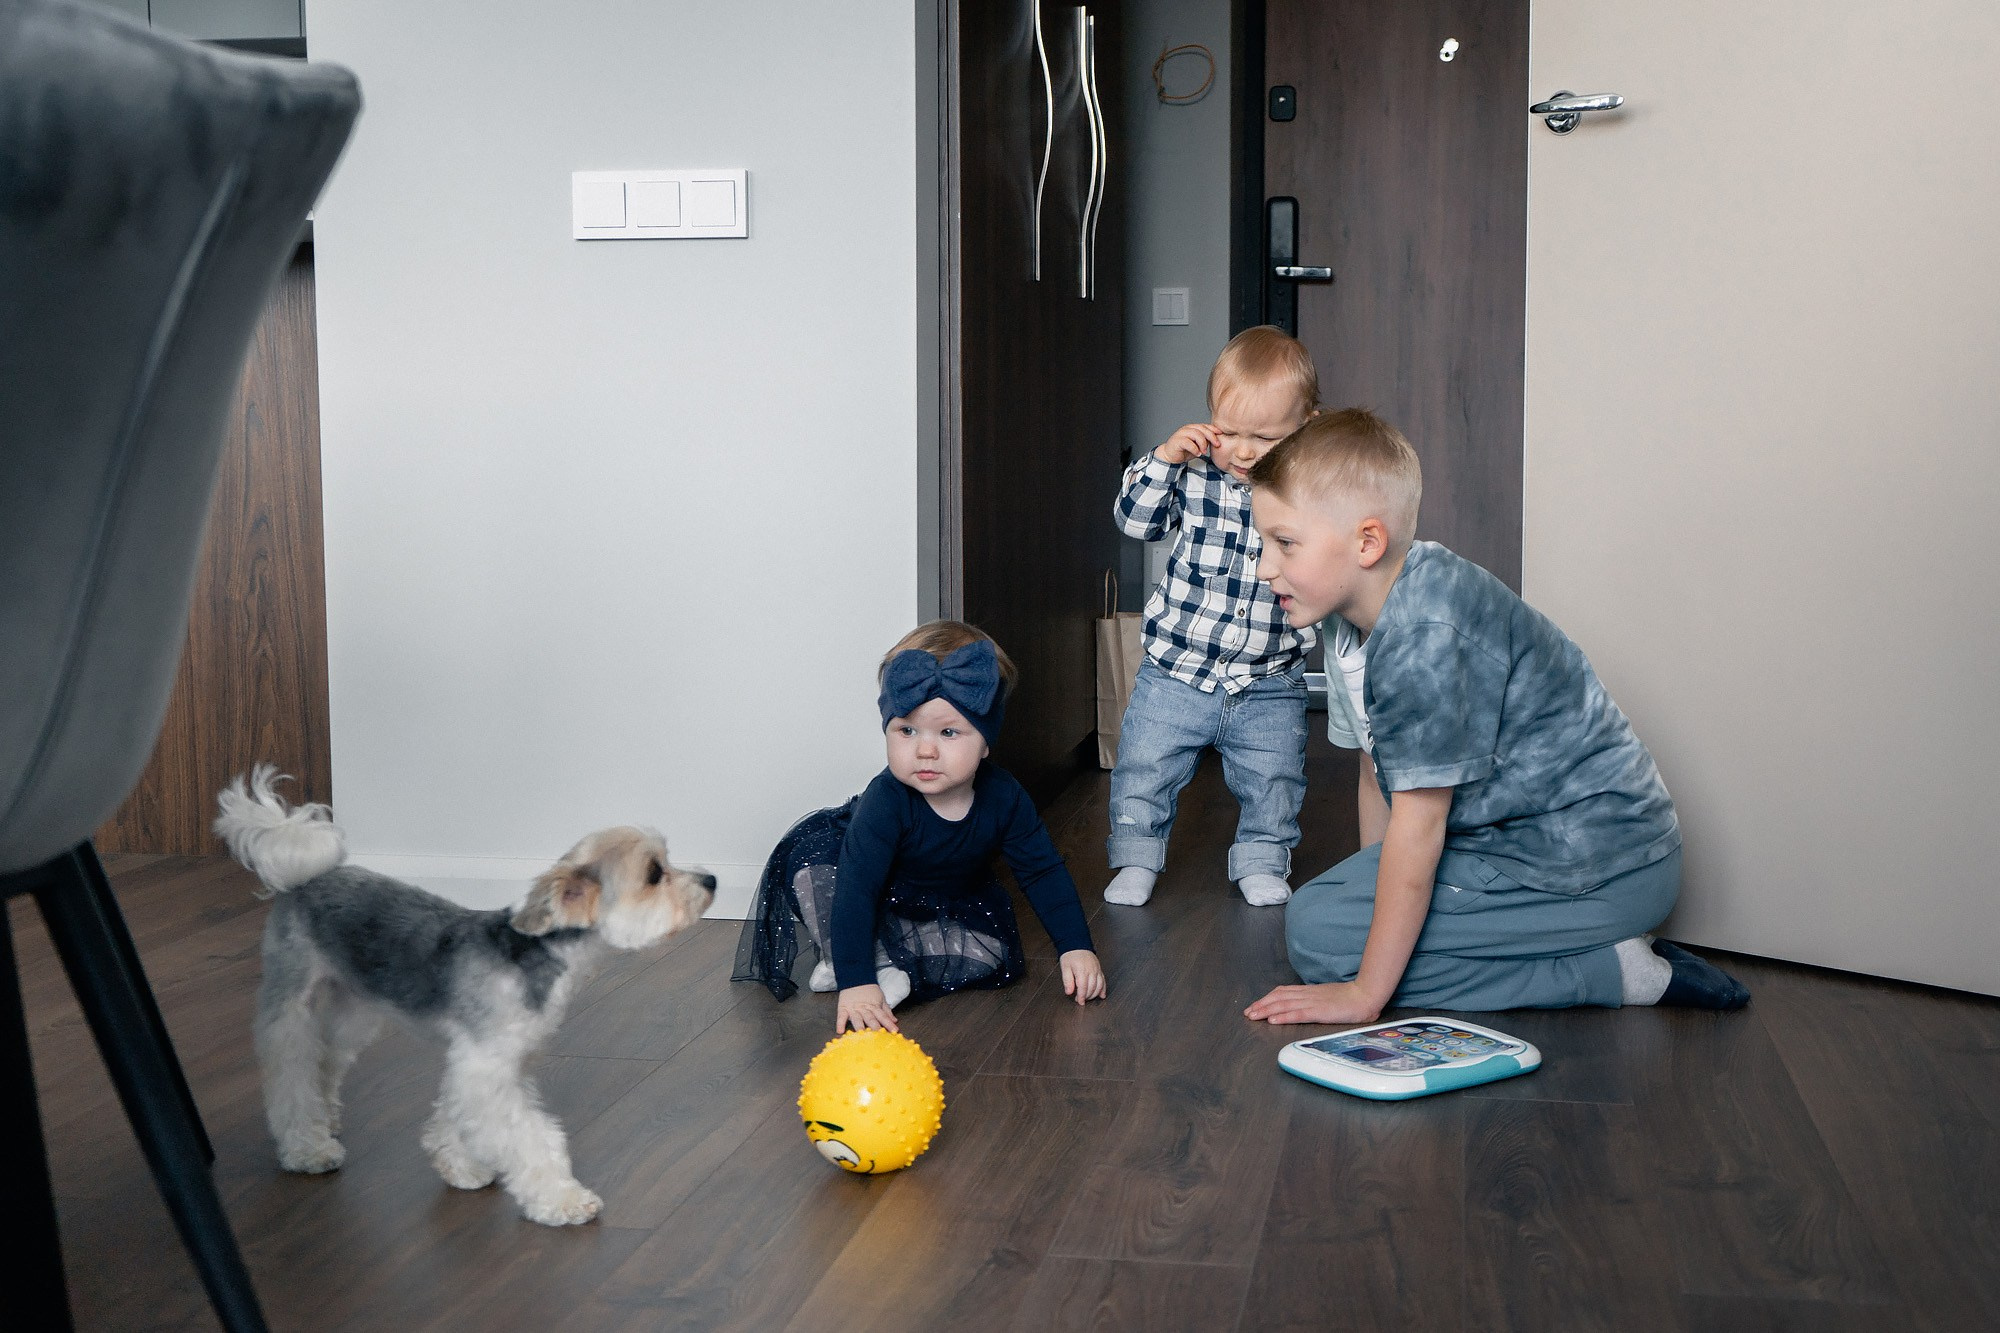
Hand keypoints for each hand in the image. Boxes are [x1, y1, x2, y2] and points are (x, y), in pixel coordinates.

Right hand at [836, 984, 898, 1033]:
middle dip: (875, 1028)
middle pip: (870, 1019)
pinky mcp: (843, 1008)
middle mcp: (864, 1009)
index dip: (889, 1023)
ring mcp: (853, 1008)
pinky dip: (840, 1023)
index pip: (883, 1016)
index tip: (894, 1031)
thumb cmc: (869, 990)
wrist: (855, 977)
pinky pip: (841, 1016)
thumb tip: (895, 1021)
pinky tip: (840, 1031)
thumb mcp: (880, 998)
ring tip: (861, 1035)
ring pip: (857, 1019)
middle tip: (878, 1037)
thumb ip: (887, 1011)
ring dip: (859, 1027)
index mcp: (874, 1006)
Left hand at [1059, 950, 1106, 1004]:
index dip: (1082, 997)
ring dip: (1094, 994)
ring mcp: (1097, 970)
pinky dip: (1103, 989)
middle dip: (1087, 997)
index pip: (1083, 988)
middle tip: (1081, 1000)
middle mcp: (1091, 971)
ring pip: (1099, 986)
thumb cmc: (1070, 955)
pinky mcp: (1099, 969)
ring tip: (1088, 998)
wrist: (1077, 943)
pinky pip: (1103, 981)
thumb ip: (1067, 981)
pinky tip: (1102, 995)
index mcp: (1082, 971)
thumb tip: (1069, 992)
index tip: (1079, 1002)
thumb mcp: (1065, 968)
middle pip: (1092, 988)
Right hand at [1154, 423, 1218, 464]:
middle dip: (1211, 436)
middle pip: (1202, 429)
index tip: (1221, 434)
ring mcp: (1181, 434)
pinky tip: (1197, 454)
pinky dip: (1195, 449)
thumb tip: (1216, 441)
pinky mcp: (1177, 441)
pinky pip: (1188, 443)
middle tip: (1217, 445)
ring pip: (1196, 434)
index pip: (1205, 425)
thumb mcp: (1198, 445)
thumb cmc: (1184, 451)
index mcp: (1193, 428)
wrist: (1170, 456)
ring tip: (1204, 452)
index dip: (1214, 429)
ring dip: (1203, 443)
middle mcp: (1187, 429)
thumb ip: (1205, 441)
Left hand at [1244, 981, 1384, 1025]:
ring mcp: (1312, 1002)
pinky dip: (1283, 1016)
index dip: (1267, 998)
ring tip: (1253, 1016)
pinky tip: (1273, 1020)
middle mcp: (1307, 995)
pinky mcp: (1319, 1011)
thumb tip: (1303, 1005)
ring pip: (1283, 1004)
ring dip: (1266, 1010)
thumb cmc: (1350, 999)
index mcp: (1309, 991)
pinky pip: (1297, 1014)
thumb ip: (1314, 1000)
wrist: (1365, 996)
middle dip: (1261, 1005)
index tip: (1256, 1005)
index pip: (1283, 992)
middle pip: (1278, 997)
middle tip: (1248, 1012)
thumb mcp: (1327, 997)